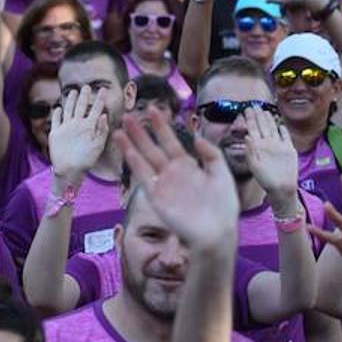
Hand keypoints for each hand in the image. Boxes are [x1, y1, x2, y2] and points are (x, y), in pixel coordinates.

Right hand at [49, 86, 108, 184]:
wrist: (70, 171)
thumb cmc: (86, 161)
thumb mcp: (98, 145)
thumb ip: (101, 130)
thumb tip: (104, 115)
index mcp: (89, 127)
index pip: (96, 109)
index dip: (99, 99)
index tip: (103, 89)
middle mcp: (78, 125)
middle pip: (81, 107)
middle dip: (84, 96)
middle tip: (87, 86)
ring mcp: (66, 129)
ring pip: (68, 110)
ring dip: (70, 101)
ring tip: (73, 92)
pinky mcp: (55, 133)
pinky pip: (56, 121)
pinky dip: (56, 114)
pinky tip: (57, 108)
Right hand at [114, 112, 238, 251]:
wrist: (216, 232)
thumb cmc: (222, 206)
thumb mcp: (222, 174)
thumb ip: (211, 154)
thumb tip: (197, 138)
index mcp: (188, 166)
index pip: (172, 141)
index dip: (163, 126)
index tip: (154, 109)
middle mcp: (172, 173)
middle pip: (153, 148)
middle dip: (141, 132)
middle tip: (129, 115)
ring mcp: (163, 184)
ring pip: (144, 160)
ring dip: (131, 145)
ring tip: (119, 129)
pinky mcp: (156, 197)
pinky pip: (144, 177)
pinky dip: (135, 163)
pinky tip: (128, 150)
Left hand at [244, 106, 299, 206]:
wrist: (281, 188)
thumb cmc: (265, 179)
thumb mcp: (253, 165)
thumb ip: (250, 150)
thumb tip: (247, 136)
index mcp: (257, 147)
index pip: (252, 129)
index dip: (249, 119)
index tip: (246, 109)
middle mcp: (267, 144)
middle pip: (262, 126)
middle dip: (258, 116)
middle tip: (254, 105)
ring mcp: (278, 146)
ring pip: (273, 128)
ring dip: (269, 119)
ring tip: (265, 110)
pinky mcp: (289, 149)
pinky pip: (286, 136)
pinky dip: (283, 129)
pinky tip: (280, 123)